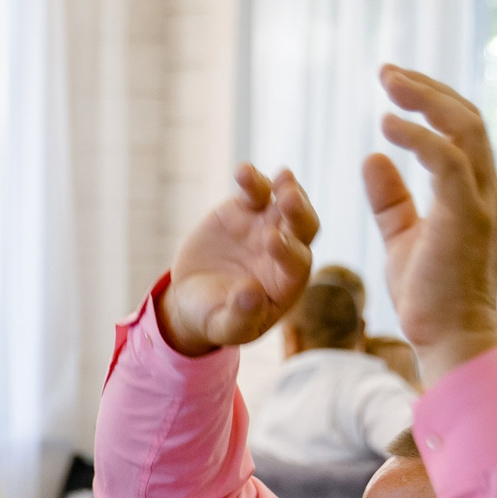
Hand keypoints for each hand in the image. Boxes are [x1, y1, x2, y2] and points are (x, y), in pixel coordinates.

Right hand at [158, 165, 318, 355]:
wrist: (192, 297)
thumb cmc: (214, 317)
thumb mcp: (225, 326)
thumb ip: (241, 316)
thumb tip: (250, 293)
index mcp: (286, 283)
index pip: (297, 264)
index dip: (287, 251)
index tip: (270, 241)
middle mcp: (285, 252)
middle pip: (304, 228)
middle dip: (299, 213)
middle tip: (290, 200)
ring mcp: (267, 226)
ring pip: (286, 204)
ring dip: (287, 189)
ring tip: (282, 177)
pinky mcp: (246, 210)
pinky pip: (255, 191)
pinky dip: (252, 180)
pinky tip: (243, 171)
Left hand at [364, 65, 496, 379]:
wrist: (451, 341)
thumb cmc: (429, 297)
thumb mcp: (403, 238)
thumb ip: (391, 199)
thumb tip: (373, 157)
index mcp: (473, 194)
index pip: (462, 132)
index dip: (431, 102)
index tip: (394, 85)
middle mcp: (485, 191)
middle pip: (467, 119)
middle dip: (427, 89)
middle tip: (386, 71)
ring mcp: (480, 201)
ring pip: (465, 129)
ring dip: (425, 99)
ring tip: (387, 83)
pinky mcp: (466, 216)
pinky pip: (447, 161)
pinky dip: (418, 137)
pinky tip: (387, 126)